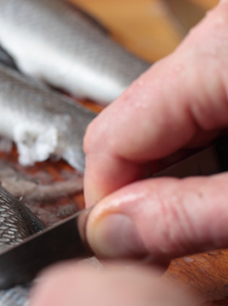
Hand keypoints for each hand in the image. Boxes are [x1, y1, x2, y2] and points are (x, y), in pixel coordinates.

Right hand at [83, 1, 227, 259]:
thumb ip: (189, 213)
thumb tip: (111, 233)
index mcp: (217, 57)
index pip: (108, 138)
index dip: (107, 203)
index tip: (125, 249)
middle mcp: (215, 38)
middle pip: (126, 127)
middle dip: (135, 190)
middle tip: (163, 241)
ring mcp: (225, 46)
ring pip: (154, 120)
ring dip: (165, 175)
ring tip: (199, 212)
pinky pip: (186, 108)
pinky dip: (192, 151)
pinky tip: (216, 179)